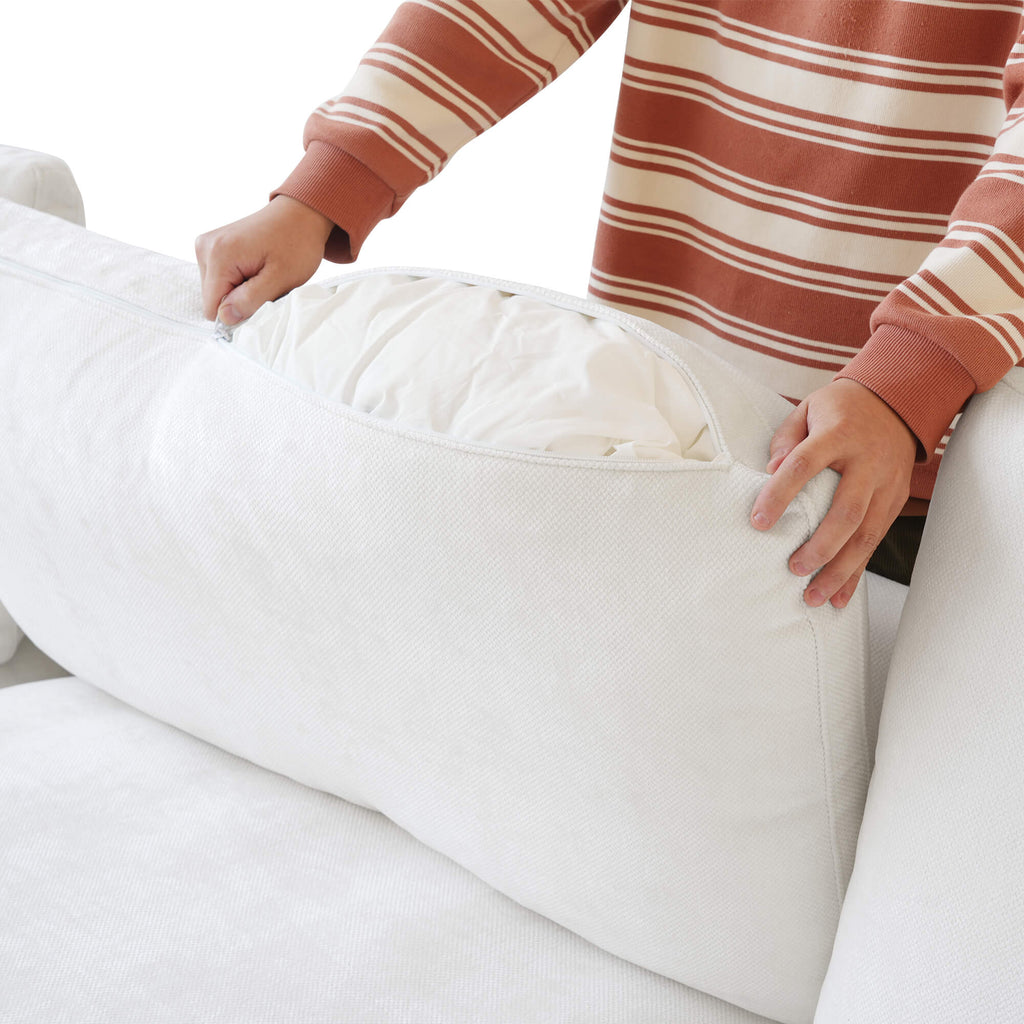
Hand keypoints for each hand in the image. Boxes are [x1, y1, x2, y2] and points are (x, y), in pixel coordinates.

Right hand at [195, 195, 335, 324]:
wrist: (301, 213)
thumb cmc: (296, 242)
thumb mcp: (280, 278)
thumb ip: (250, 300)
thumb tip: (225, 318)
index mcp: (219, 256)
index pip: (213, 308)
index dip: (238, 312)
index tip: (261, 299)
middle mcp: (205, 248)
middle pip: (214, 298)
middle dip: (240, 299)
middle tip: (266, 282)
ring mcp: (206, 245)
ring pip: (218, 290)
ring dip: (241, 289)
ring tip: (263, 272)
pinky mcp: (213, 246)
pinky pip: (221, 277)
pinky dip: (239, 279)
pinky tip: (256, 267)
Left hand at [749, 379, 916, 608]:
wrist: (896, 402)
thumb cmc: (840, 410)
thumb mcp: (808, 410)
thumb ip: (786, 439)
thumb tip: (770, 470)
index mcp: (838, 434)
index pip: (804, 464)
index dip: (780, 493)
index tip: (759, 522)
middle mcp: (867, 462)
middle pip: (845, 511)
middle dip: (820, 546)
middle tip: (794, 568)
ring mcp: (886, 484)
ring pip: (865, 534)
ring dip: (840, 570)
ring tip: (813, 596)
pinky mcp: (894, 501)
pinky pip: (876, 541)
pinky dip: (857, 572)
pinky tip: (840, 596)